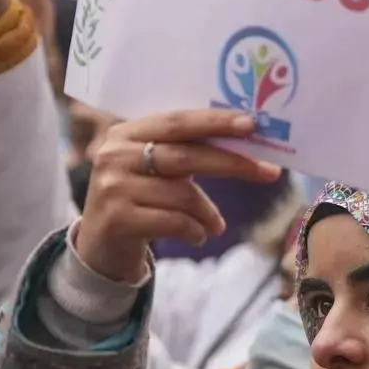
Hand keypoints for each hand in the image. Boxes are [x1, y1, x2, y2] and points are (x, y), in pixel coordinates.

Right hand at [75, 110, 282, 282]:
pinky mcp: (117, 219)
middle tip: (268, 171)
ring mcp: (113, 187)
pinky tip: (197, 236)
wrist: (100, 247)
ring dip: (209, 213)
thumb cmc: (140, 200)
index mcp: (126, 132)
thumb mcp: (155, 169)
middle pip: (186, 155)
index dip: (216, 122)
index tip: (253, 124)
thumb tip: (246, 139)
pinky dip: (195, 230)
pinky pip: (175, 222)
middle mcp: (115, 154)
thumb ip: (186, 151)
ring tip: (215, 224)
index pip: (178, 122)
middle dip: (232, 163)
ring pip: (183, 194)